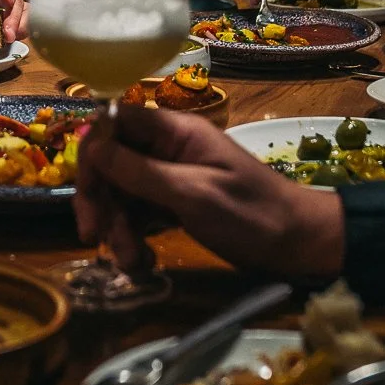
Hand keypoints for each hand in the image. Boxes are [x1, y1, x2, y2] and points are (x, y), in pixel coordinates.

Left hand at [0, 0, 28, 41]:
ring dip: (19, 26)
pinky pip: (18, 24)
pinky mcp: (3, 20)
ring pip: (22, 12)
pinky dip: (16, 33)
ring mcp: (2, 4)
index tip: (8, 0)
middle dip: (14, 16)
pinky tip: (6, 41)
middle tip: (7, 33)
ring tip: (8, 39)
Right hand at [74, 104, 343, 280]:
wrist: (298, 245)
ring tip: (131, 262)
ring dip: (118, 227)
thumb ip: (140, 171)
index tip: (86, 189)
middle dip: (100, 199)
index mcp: (176, 131)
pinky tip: (143, 261)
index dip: (94, 151)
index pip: (115, 122)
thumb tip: (91, 145)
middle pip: (113, 161)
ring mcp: (173, 177)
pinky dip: (135, 237)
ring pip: (123, 193)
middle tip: (93, 236)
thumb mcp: (193, 193)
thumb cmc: (251, 213)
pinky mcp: (177, 205)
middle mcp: (169, 148)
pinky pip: (141, 214)